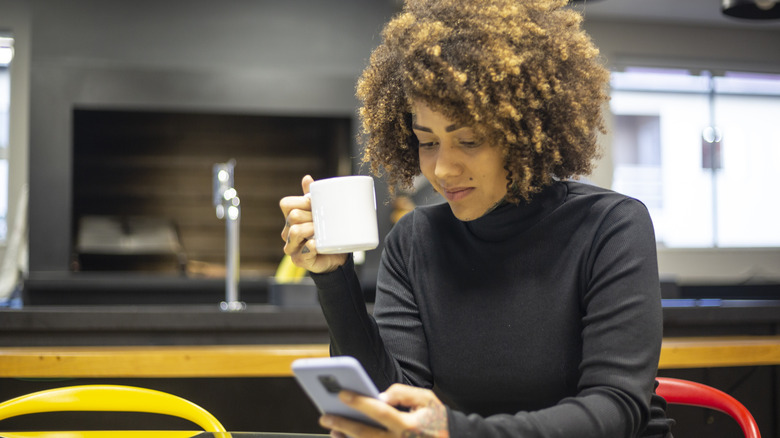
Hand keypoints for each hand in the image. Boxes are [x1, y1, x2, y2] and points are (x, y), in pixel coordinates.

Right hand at [280, 175, 347, 273]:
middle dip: (311, 215)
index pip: (286, 204)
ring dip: (311, 229)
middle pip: (293, 216)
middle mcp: (288, 232)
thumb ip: (313, 195)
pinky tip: (318, 244)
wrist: (338, 256)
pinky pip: (303, 251)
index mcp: (291, 218)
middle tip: (324, 220)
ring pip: (295, 231)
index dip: (302, 201)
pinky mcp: (300, 260)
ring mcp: (292, 247)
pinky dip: (311, 246)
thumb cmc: (328, 232)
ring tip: (322, 231)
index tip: (316, 204)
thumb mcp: (321, 212)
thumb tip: (307, 178)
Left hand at [320, 384, 448, 437]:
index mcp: (409, 425)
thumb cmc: (435, 418)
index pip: (380, 412)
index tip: (342, 394)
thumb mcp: (427, 399)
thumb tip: (381, 395)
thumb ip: (403, 393)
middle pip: (366, 434)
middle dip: (343, 424)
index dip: (360, 402)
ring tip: (332, 431)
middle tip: (325, 417)